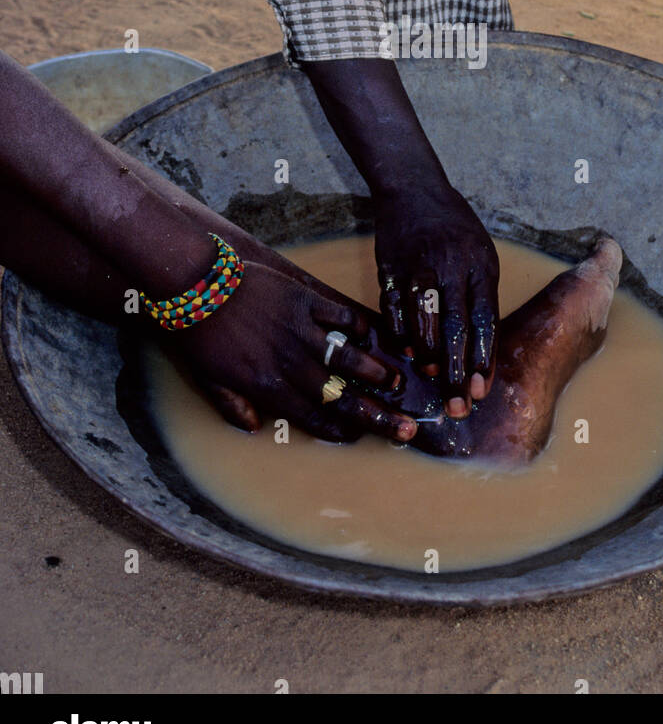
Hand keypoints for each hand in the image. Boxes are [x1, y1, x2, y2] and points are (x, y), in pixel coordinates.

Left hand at [168, 260, 417, 443]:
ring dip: (376, 372)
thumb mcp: (208, 378)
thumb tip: (253, 428)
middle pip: (342, 397)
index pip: (314, 417)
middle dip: (377, 415)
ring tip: (396, 381)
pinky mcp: (303, 301)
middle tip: (407, 427)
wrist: (194, 286)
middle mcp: (290, 364)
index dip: (340, 430)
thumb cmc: (198, 334)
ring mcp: (299, 331)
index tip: (360, 437)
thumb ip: (233, 405)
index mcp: (268, 387)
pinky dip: (357, 325)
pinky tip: (370, 332)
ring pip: (348, 358)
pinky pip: (339, 316)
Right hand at [373, 182, 498, 416]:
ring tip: (433, 378)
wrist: (413, 189)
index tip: (480, 390)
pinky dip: (399, 336)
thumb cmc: (454, 229)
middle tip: (456, 405)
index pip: (485, 321)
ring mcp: (417, 267)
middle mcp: (449, 266)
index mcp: (478, 264)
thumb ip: (480, 298)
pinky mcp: (388, 268)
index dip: (483, 359)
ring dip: (428, 357)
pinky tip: (407, 353)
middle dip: (456, 372)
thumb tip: (478, 352)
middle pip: (455, 329)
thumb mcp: (481, 254)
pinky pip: (392, 312)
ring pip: (422, 324)